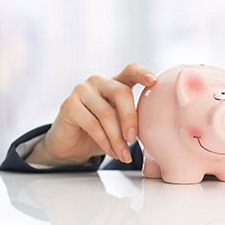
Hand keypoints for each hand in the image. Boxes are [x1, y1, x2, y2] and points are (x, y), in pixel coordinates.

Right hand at [30, 62, 157, 165]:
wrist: (72, 145)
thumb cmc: (102, 130)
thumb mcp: (121, 122)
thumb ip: (134, 117)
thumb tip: (155, 128)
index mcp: (115, 82)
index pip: (130, 70)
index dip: (142, 73)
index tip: (154, 81)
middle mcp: (98, 82)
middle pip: (121, 92)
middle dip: (130, 119)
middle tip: (133, 140)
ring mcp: (82, 91)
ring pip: (107, 113)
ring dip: (117, 138)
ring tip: (123, 154)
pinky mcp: (69, 105)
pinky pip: (93, 124)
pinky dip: (105, 142)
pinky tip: (111, 152)